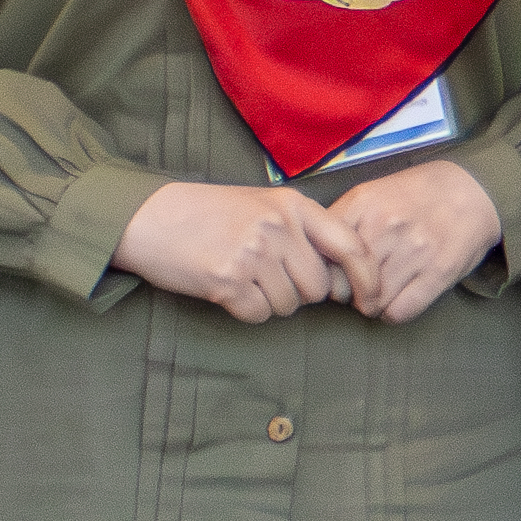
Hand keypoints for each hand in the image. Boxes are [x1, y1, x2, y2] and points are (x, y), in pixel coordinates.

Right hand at [115, 179, 357, 324]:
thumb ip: (302, 230)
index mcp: (293, 205)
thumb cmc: (210, 213)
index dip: (367, 277)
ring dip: (270, 301)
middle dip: (300, 293)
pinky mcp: (227, 281)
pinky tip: (228, 288)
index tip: (369, 297)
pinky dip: (246, 310)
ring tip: (243, 276)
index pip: (350, 245)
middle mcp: (278, 227)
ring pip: (289, 305)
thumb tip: (339, 273)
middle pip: (318, 287)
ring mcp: (253, 254)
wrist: (150, 217)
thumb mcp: (263, 204)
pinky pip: (258, 315)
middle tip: (269, 277)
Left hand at [321, 157, 502, 322]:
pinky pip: (400, 312)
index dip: (324, 271)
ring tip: (381, 292)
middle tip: (357, 286)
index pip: (323, 256)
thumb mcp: (372, 194)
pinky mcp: (439, 272)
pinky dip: (394, 313)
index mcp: (363, 204)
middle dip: (347, 291)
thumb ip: (342, 221)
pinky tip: (399, 300)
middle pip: (344, 285)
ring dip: (372, 304)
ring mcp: (414, 250)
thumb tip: (313, 259)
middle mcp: (387, 226)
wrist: (474, 191)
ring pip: (371, 303)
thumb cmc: (416, 197)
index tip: (333, 274)